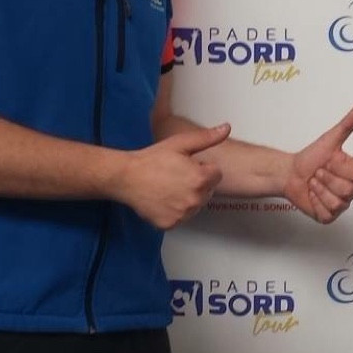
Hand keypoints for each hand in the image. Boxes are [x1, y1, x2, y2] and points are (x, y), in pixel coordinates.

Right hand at [116, 124, 230, 228]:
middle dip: (197, 184)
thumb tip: (226, 128)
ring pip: (195, 206)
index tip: (187, 166)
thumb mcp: (180, 143)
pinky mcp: (171, 224)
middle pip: (208, 192)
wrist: (127, 177)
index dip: (203, 168)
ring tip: (169, 187)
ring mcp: (183, 214)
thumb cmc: (152, 159)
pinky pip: (181, 217)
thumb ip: (206, 138)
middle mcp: (195, 199)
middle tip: (176, 176)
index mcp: (200, 178)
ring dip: (188, 198)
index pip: (217, 175)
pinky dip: (175, 211)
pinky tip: (163, 199)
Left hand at [284, 105, 352, 223]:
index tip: (327, 161)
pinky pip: (327, 214)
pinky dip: (315, 203)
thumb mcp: (329, 140)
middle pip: (348, 190)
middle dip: (327, 179)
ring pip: (338, 203)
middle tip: (318, 173)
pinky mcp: (328, 216)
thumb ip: (346, 125)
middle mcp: (350, 190)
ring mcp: (340, 204)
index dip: (337, 167)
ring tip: (313, 183)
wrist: (290, 173)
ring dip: (319, 190)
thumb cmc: (310, 157)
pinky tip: (311, 195)